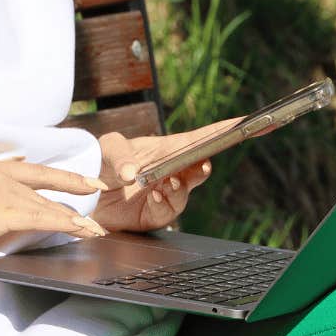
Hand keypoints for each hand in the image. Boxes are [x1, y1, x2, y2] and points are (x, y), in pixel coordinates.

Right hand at [0, 155, 109, 268]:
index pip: (31, 169)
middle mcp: (1, 174)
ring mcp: (5, 192)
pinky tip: (81, 230)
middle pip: (47, 182)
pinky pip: (44, 219)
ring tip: (94, 228)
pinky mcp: (5, 212)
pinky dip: (66, 224)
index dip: (57, 174)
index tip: (74, 176)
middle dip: (76, 185)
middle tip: (98, 187)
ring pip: (49, 205)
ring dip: (75, 218)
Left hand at [91, 119, 236, 232]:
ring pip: (190, 187)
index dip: (229, 129)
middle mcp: (175, 169)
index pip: (205, 137)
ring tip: (168, 181)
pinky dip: (164, 201)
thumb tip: (131, 172)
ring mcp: (169, 192)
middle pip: (206, 161)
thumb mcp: (107, 148)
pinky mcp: (158, 214)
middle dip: (215, 158)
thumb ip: (119, 155)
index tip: (251, 121)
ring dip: (183, 184)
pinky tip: (152, 194)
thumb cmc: (99, 162)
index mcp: (170, 147)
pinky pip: (170, 209)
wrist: (83, 197)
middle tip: (206, 160)